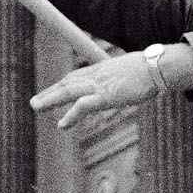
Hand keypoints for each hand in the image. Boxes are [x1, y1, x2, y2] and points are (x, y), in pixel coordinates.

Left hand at [31, 50, 183, 129]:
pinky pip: (83, 106)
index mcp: (102, 69)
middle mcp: (96, 75)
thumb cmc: (151, 69)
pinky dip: (71, 115)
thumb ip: (123, 79)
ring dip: (51, 100)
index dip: (62, 85)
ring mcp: (99, 85)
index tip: (52, 91)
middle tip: (34, 102)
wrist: (158, 67)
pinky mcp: (105, 96)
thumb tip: (127, 86)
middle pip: (68, 83)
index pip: (76, 76)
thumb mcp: (132, 72)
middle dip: (50, 93)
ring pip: (68, 91)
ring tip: (36, 107)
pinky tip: (62, 125)